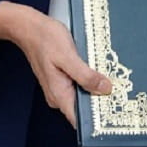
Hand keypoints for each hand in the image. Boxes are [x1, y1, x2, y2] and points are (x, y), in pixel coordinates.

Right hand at [0, 0, 109, 124]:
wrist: (30, 28)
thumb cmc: (45, 39)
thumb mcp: (69, 56)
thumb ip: (86, 75)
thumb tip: (104, 89)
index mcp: (59, 94)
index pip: (80, 119)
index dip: (97, 117)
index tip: (113, 107)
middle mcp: (58, 95)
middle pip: (83, 107)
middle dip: (100, 99)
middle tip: (116, 87)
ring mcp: (59, 88)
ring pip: (82, 95)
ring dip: (95, 88)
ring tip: (108, 76)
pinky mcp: (62, 79)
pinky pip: (79, 85)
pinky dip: (89, 80)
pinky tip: (96, 70)